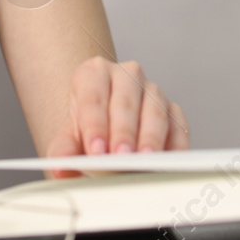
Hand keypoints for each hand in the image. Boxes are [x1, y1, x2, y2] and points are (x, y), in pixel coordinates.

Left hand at [43, 57, 187, 178]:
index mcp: (94, 74)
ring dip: (150, 138)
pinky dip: (174, 146)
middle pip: (125, 102)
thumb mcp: (69, 138)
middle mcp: (125, 76)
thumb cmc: (88, 128)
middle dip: (123, 132)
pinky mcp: (173, 110)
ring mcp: (152, 91)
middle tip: (119, 157)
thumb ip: (63, 151)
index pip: (93, 97)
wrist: (106, 126)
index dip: (94, 125)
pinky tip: (166, 162)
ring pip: (154, 111)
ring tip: (143, 160)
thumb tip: (61, 166)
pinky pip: (178, 126)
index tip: (95, 150)